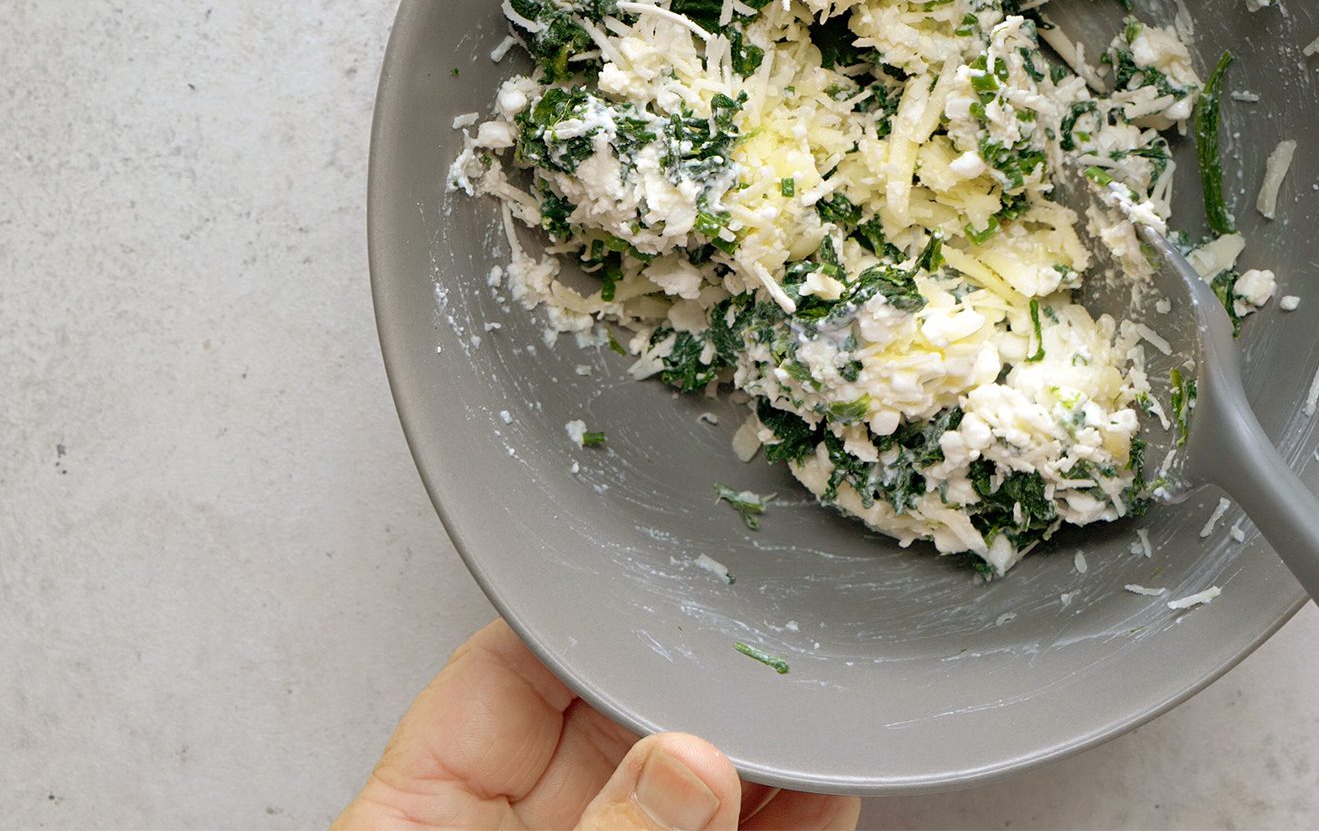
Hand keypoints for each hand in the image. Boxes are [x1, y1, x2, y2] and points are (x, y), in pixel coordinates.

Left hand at [335, 619, 859, 830]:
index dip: (577, 621)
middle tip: (753, 659)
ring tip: (807, 718)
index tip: (646, 586)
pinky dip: (786, 822)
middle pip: (612, 723)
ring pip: (688, 789)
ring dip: (755, 759)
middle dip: (688, 688)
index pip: (503, 672)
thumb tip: (686, 764)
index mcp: (421, 812)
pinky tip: (822, 794)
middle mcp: (514, 828)